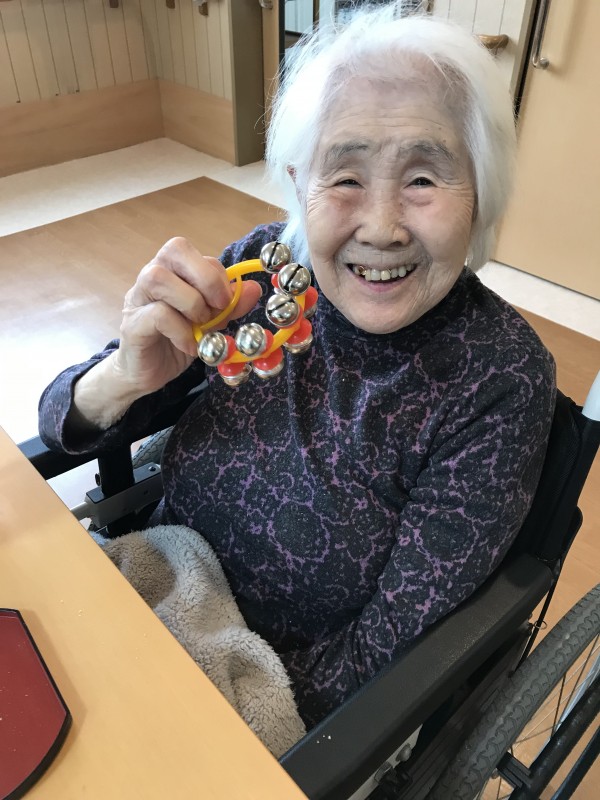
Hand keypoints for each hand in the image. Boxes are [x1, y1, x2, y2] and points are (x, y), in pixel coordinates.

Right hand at [112, 237, 261, 395]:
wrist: (147, 374)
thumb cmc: (177, 341)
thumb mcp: (211, 322)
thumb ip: (230, 306)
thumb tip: (254, 289)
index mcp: (172, 270)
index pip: (195, 252)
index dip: (217, 274)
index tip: (227, 302)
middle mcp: (151, 276)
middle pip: (174, 249)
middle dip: (206, 277)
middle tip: (219, 307)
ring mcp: (138, 299)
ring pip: (159, 278)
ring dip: (191, 302)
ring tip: (201, 325)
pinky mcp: (132, 325)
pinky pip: (157, 315)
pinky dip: (182, 331)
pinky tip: (190, 346)